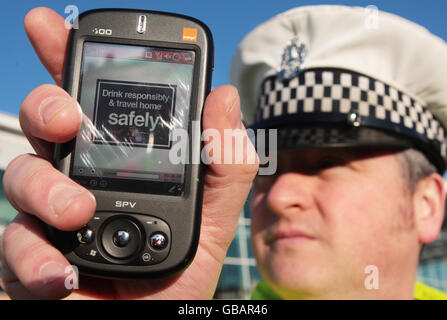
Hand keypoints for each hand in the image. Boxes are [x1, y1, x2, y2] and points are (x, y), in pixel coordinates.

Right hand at [0, 7, 257, 298]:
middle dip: (46, 108)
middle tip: (66, 120)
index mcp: (120, 162)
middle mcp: (79, 179)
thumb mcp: (215, 218)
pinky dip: (34, 256)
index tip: (50, 25)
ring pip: (19, 176)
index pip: (92, 101)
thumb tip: (224, 98)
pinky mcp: (29, 257)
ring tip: (79, 212)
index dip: (68, 59)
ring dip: (45, 189)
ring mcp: (48, 217)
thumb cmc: (180, 277)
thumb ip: (225, 162)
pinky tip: (64, 272)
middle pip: (44, 124)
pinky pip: (10, 244)